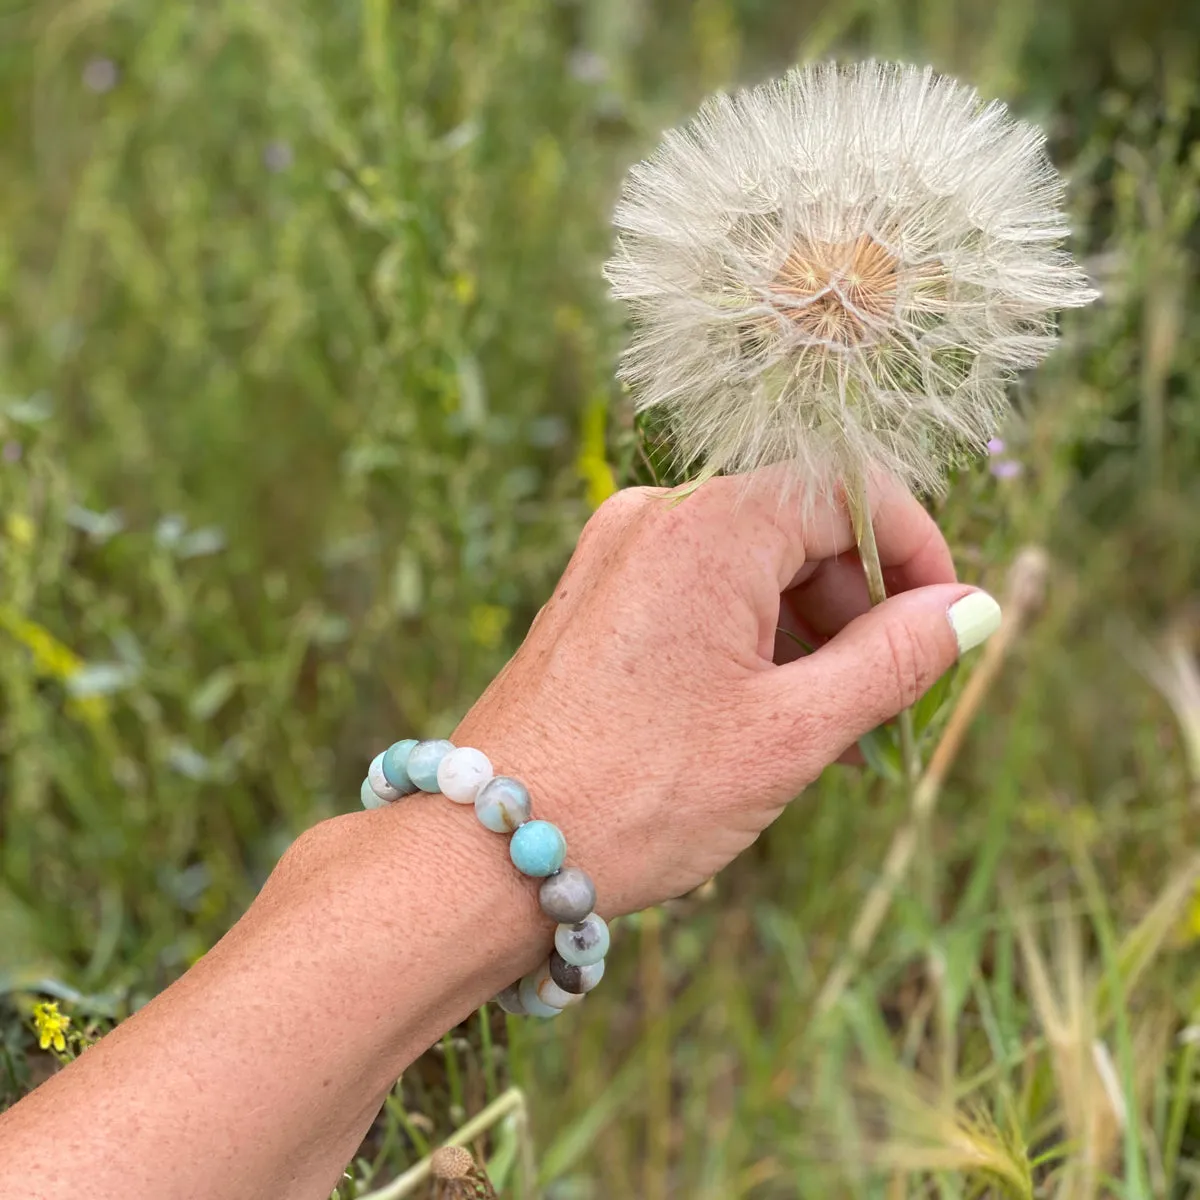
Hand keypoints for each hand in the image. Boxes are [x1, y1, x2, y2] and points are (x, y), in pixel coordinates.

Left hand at [455, 474, 998, 915]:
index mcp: (710, 527)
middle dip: (859, 607)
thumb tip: (970, 610)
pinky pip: (698, 594)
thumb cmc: (641, 793)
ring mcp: (615, 556)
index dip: (914, 550)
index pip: (848, 489)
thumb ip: (894, 659)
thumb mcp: (791, 731)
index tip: (943, 625)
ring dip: (807, 634)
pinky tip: (764, 717)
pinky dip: (749, 641)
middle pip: (799, 527)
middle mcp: (656, 520)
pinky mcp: (594, 599)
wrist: (486, 853)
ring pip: (750, 566)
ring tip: (830, 733)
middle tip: (888, 706)